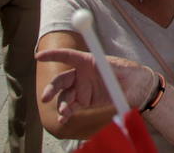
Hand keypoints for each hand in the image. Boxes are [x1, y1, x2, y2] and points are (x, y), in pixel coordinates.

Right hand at [35, 47, 154, 127]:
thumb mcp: (121, 68)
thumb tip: (105, 68)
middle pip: (61, 80)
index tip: (38, 56)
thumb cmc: (128, 71)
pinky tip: (64, 118)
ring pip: (64, 96)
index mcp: (88, 62)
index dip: (53, 55)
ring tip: (65, 112)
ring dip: (61, 104)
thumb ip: (111, 68)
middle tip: (46, 97)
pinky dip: (65, 114)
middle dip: (51, 88)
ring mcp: (80, 89)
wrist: (134, 88)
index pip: (67, 56)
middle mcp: (81, 75)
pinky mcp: (83, 102)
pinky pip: (70, 108)